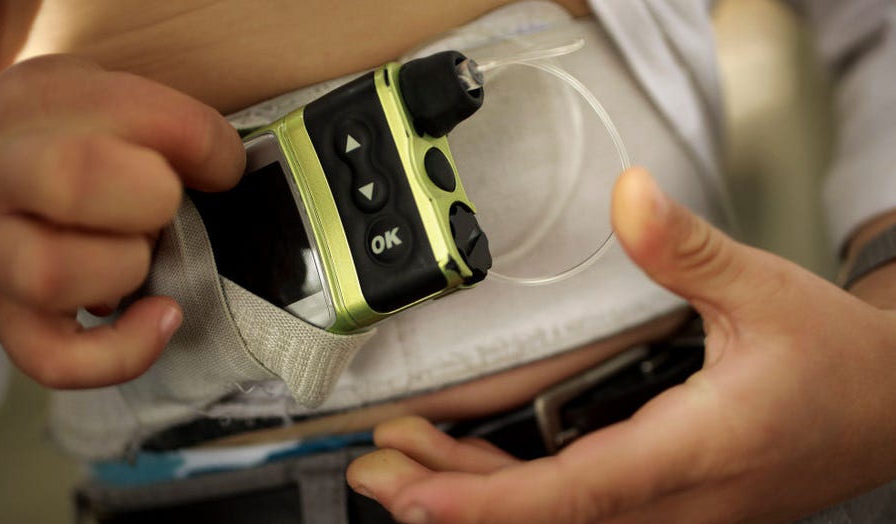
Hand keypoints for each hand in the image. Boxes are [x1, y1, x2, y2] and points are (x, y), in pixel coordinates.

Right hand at [0, 55, 243, 387]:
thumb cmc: (55, 139)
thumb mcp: (101, 94)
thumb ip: (166, 119)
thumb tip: (224, 167)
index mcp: (34, 105)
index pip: (135, 113)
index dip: (205, 145)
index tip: (220, 164)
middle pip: (71, 181)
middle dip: (150, 198)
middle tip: (165, 204)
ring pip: (51, 275)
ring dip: (124, 267)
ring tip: (140, 254)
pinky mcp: (4, 320)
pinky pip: (56, 359)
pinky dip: (124, 351)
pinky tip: (159, 316)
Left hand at [346, 168, 895, 522]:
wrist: (887, 409)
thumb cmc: (833, 365)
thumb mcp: (764, 293)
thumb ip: (685, 249)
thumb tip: (629, 197)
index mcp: (692, 450)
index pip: (571, 494)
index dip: (483, 502)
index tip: (412, 492)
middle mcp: (674, 501)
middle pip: (544, 519)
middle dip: (450, 498)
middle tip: (379, 465)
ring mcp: (670, 515)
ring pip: (557, 523)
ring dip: (476, 498)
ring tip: (410, 462)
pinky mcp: (667, 509)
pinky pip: (578, 514)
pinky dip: (516, 496)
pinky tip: (477, 471)